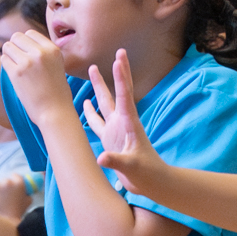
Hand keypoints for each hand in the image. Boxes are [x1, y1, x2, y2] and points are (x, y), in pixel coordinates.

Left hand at [0, 29, 73, 123]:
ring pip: (8, 46)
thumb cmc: (56, 93)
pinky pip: (4, 59)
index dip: (26, 43)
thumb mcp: (57, 66)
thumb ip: (44, 53)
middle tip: (19, 61)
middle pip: (17, 37)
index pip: (30, 34)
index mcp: (53, 49)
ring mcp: (28, 62)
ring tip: (16, 67)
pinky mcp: (17, 73)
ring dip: (9, 55)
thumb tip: (24, 42)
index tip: (27, 55)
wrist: (55, 112)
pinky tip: (13, 74)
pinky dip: (6, 65)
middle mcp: (41, 52)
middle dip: (15, 47)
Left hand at [0, 174, 30, 220]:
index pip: (15, 176)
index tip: (13, 186)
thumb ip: (27, 193)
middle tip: (5, 197)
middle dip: (4, 187)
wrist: (5, 224)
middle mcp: (7, 183)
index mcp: (19, 184)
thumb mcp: (28, 202)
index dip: (14, 181)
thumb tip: (27, 190)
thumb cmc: (17, 213)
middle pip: (4, 180)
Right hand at [83, 50, 158, 189]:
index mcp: (129, 123)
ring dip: (98, 87)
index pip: (124, 94)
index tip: (119, 57)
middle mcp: (122, 122)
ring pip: (104, 104)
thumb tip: (102, 158)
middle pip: (115, 93)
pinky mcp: (109, 140)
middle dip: (112, 74)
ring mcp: (115, 130)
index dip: (120, 76)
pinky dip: (90, 113)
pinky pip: (97, 123)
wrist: (151, 182)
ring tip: (92, 69)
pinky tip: (84, 104)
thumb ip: (117, 161)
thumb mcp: (132, 167)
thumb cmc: (146, 173)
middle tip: (115, 53)